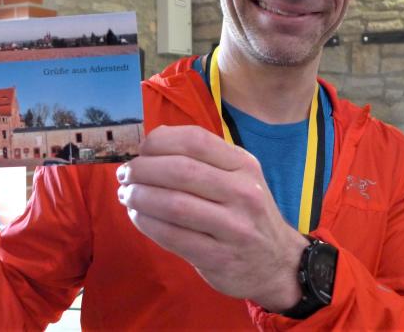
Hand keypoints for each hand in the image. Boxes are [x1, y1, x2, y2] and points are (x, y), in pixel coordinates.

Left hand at [117, 125, 307, 311]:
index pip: (195, 141)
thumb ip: (203, 158)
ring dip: (140, 197)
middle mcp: (242, 193)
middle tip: (125, 174)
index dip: (159, 142)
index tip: (142, 150)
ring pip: (173, 204)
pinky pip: (172, 236)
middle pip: (180, 171)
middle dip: (143, 170)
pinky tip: (137, 216)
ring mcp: (233, 227)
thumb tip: (153, 141)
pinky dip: (146, 223)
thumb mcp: (239, 177)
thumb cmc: (247, 213)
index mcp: (244, 165)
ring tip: (126, 195)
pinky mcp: (218, 257)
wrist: (278, 263)